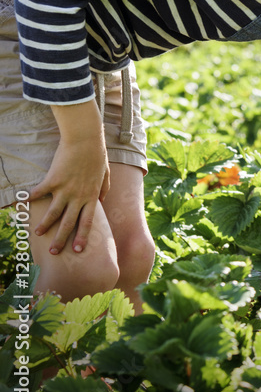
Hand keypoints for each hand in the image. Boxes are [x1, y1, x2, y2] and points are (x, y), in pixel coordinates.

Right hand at [31, 135, 109, 254]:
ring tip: (37, 234)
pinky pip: (40, 193)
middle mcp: (79, 196)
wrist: (86, 140)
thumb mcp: (105, 174)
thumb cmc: (96, 155)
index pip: (87, 221)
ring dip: (45, 225)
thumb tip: (103, 200)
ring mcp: (65, 189)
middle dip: (61, 239)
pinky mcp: (53, 180)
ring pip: (53, 213)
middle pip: (69, 223)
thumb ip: (104, 188)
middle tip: (54, 252)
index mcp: (92, 196)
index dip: (82, 237)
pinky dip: (31, 198)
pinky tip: (23, 202)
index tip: (78, 250)